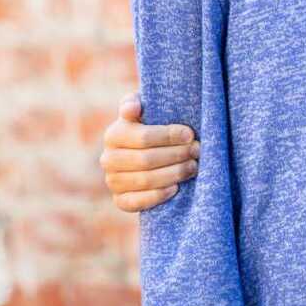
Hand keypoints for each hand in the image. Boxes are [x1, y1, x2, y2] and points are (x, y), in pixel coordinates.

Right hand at [99, 93, 199, 212]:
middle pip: (146, 160)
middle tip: (197, 151)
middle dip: (176, 155)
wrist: (145, 153)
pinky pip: (137, 202)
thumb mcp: (144, 109)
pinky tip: (175, 187)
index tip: (190, 134)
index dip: (169, 136)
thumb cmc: (150, 125)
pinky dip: (158, 196)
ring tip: (193, 166)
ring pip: (145, 180)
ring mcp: (112, 181)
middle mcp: (108, 159)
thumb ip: (135, 103)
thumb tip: (133, 107)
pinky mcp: (120, 200)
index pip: (144, 137)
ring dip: (174, 173)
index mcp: (114, 134)